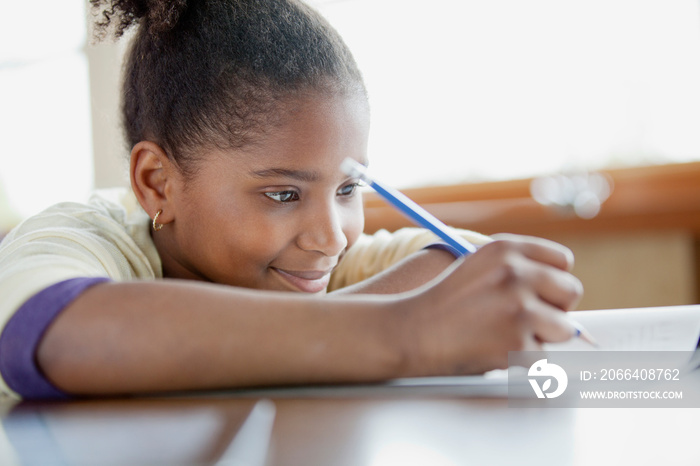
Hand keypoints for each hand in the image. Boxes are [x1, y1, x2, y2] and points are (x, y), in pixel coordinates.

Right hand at [399, 234, 582, 375]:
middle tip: (521, 320)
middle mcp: (515, 273)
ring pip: (563, 328)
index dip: (551, 282)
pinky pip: (544, 357)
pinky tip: (495, 351)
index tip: (535, 294)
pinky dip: (524, 362)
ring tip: (505, 335)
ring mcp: (518, 308)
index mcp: (506, 249)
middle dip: (552, 309)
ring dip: (541, 338)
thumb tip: (566, 298)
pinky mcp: (517, 344)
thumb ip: (519, 272)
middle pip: (570, 292)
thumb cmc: (444, 303)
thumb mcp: (478, 267)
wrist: (411, 332)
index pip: (562, 261)